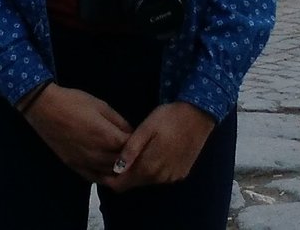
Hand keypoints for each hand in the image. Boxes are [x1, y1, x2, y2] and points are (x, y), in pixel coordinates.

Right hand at [21, 84, 130, 182]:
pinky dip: (104, 176)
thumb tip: (132, 133)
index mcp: (108, 137)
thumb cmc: (75, 102)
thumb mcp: (102, 106)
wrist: (45, 108)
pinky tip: (108, 170)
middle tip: (136, 152)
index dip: (139, 145)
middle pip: (124, 164)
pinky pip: (94, 178)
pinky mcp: (74, 166)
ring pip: (111, 174)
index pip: (132, 149)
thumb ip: (120, 122)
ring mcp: (86, 163)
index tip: (142, 140)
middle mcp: (98, 154)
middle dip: (132, 158)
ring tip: (125, 162)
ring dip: (120, 169)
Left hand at [101, 101, 216, 190]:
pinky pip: (161, 177)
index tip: (100, 169)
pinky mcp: (181, 173)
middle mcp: (161, 177)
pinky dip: (152, 170)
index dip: (109, 180)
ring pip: (148, 180)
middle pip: (134, 183)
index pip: (122, 184)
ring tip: (131, 155)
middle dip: (123, 175)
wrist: (199, 115)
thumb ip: (131, 149)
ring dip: (138, 172)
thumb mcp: (146, 128)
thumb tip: (116, 168)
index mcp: (149, 167)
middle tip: (114, 159)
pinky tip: (150, 155)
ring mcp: (173, 176)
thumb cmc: (169, 117)